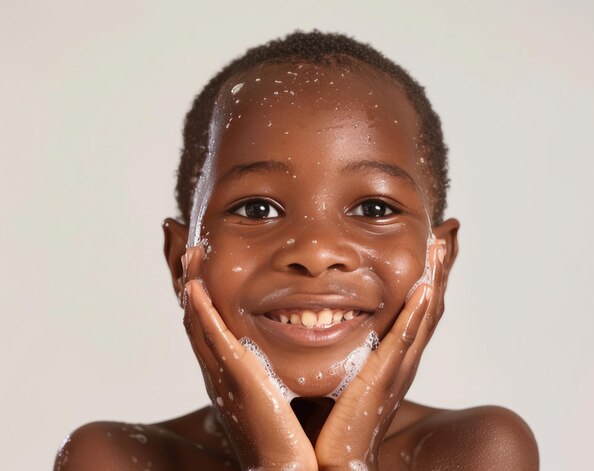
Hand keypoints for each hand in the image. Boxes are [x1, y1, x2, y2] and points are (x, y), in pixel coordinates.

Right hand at [182, 246, 317, 470]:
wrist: (288, 468)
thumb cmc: (289, 434)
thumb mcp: (280, 391)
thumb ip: (277, 367)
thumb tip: (291, 344)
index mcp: (231, 371)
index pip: (209, 323)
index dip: (199, 292)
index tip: (198, 261)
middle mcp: (220, 370)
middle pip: (195, 317)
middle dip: (187, 281)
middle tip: (183, 246)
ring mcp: (224, 374)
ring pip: (197, 322)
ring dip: (189, 286)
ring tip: (189, 253)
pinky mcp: (236, 380)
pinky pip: (212, 340)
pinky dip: (201, 313)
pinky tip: (195, 288)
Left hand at [314, 241, 446, 469]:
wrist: (329, 464)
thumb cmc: (328, 423)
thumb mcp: (337, 375)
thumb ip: (338, 350)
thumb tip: (318, 320)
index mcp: (389, 358)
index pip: (414, 308)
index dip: (428, 276)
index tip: (434, 243)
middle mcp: (400, 360)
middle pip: (428, 305)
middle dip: (441, 267)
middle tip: (451, 231)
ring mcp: (395, 369)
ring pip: (424, 315)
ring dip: (435, 277)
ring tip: (444, 242)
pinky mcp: (383, 380)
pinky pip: (405, 339)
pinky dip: (418, 312)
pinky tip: (425, 286)